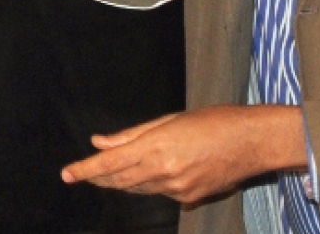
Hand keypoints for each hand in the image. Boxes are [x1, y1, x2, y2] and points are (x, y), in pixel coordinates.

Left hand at [60, 105, 307, 204]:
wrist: (252, 142)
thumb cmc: (214, 121)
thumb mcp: (170, 120)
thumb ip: (132, 134)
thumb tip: (100, 142)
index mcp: (157, 147)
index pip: (110, 164)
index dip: (85, 170)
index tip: (67, 174)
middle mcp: (164, 172)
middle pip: (120, 181)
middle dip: (98, 178)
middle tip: (81, 174)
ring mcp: (177, 189)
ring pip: (138, 190)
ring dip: (120, 183)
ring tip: (105, 175)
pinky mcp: (190, 198)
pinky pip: (159, 193)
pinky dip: (148, 184)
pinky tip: (149, 174)